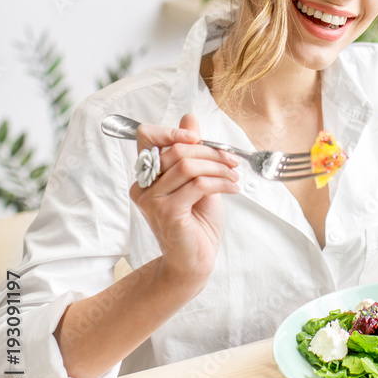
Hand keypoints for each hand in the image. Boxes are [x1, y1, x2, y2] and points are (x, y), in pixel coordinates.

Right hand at [130, 114, 239, 291]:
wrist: (194, 260)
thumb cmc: (196, 221)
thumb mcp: (197, 178)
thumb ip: (191, 150)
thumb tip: (189, 117)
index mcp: (146, 174)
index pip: (146, 137)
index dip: (171, 130)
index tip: (197, 137)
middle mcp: (142, 186)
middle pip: (176, 149)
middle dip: (211, 151)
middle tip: (232, 160)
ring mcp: (152, 200)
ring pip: (187, 165)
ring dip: (218, 166)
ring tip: (234, 175)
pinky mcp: (167, 213)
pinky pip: (197, 184)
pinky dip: (221, 182)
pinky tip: (233, 188)